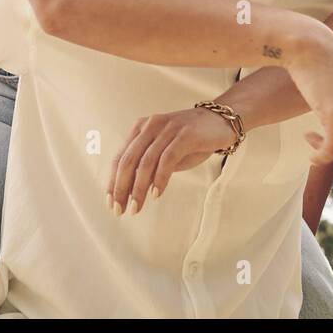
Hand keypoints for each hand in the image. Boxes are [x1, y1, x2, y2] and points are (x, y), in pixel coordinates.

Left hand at [106, 107, 235, 214]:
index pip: (120, 157)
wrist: (220, 122)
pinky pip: (167, 159)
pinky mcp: (185, 135)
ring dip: (138, 188)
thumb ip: (149, 168)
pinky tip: (156, 194)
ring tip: (136, 207)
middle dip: (121, 187)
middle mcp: (150, 126)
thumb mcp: (165, 153)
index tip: (111, 203)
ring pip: (146, 162)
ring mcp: (167, 129)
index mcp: (140, 129)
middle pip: (128, 160)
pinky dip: (160, 179)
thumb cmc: (190, 141)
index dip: (113, 181)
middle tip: (120, 210)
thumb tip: (131, 192)